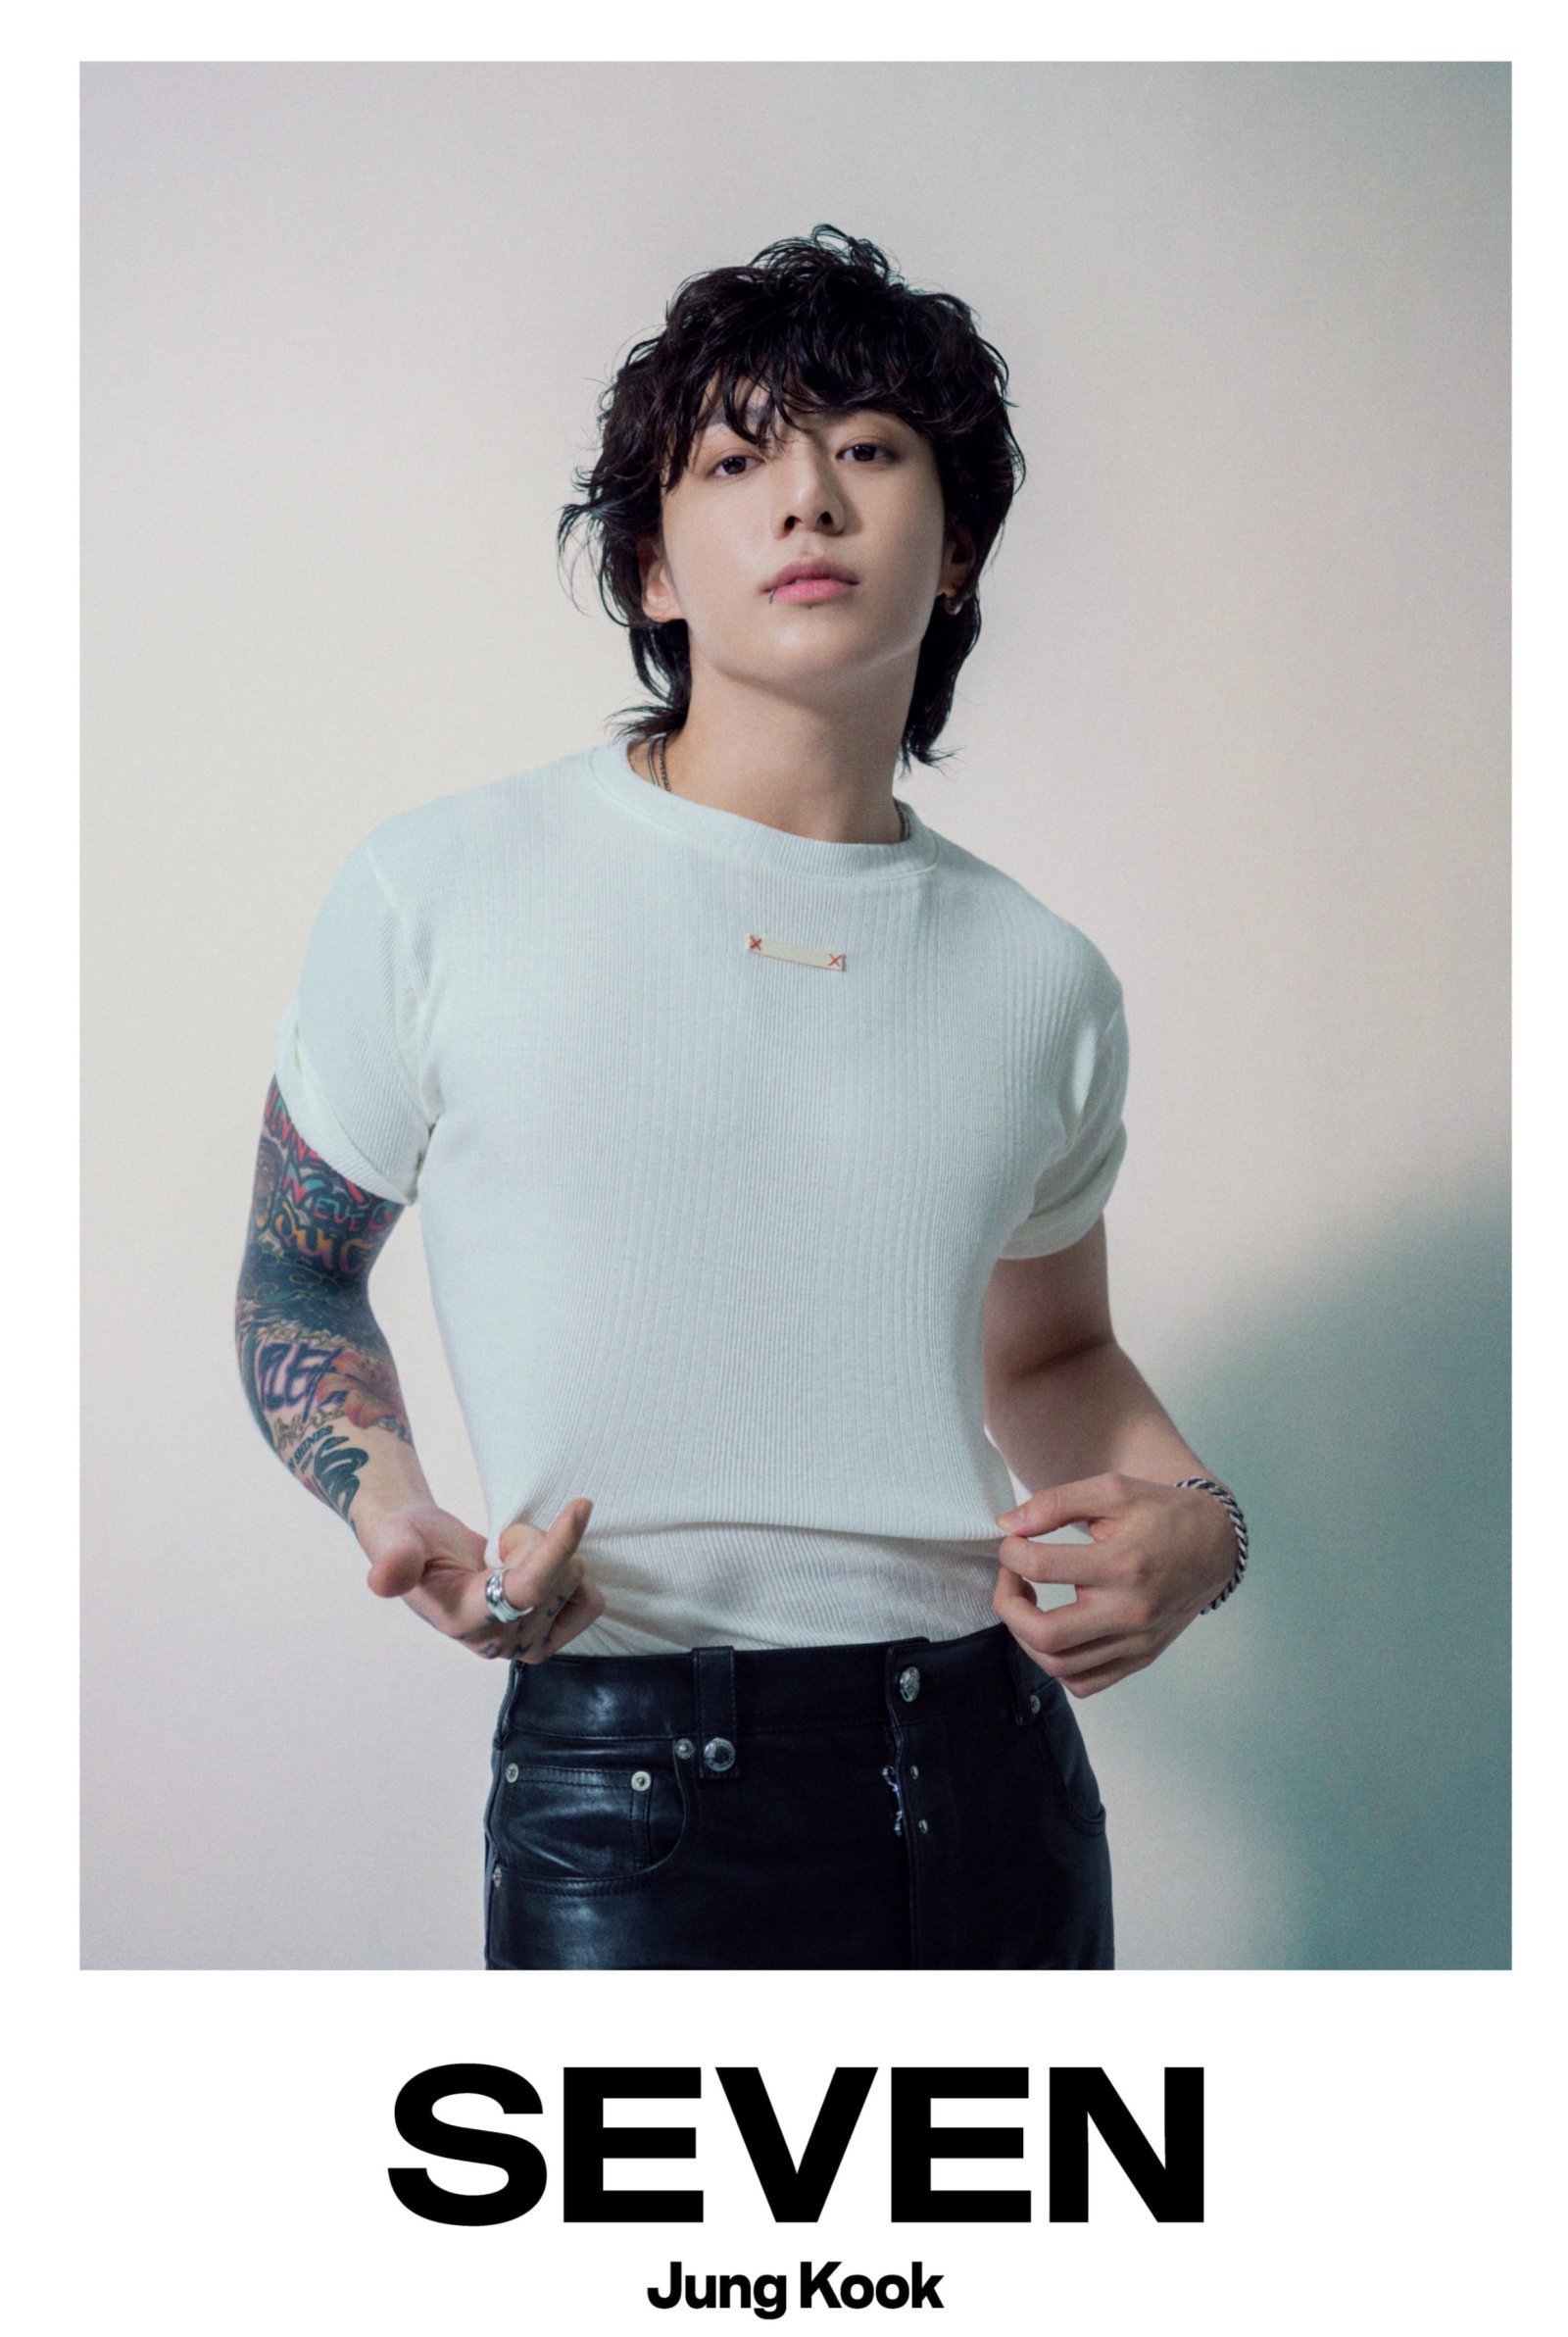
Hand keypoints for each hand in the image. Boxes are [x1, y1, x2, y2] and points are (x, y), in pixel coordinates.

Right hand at [360, 1496, 604, 1662]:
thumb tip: (380, 1580)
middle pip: (559, 1577)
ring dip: (551, 1556)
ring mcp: (524, 1644)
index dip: (557, 1546)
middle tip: (498, 1544)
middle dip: (536, 1542)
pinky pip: (589, 1602)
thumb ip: (395, 1559)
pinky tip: (537, 1570)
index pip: (527, 1588)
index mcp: (464, 1621)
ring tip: (509, 1557)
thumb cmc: (409, 1541)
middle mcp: (497, 1642)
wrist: (421, 1552)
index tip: (581, 1505)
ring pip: (577, 1583)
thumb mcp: (396, 1541)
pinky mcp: (546, 1636)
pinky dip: (572, 1575)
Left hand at [992, 1471, 1235, 1696]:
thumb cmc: (1161, 1513)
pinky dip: (1056, 1664)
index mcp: (1123, 1563)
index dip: (1011, 1552)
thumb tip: (1007, 1525)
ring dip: (1025, 1635)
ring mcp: (1137, 1642)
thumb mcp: (1112, 1490)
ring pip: (1059, 1666)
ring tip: (1028, 1601)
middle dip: (1007, 1605)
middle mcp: (1131, 1611)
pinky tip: (1054, 1630)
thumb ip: (1056, 1503)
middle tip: (1010, 1577)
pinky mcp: (1140, 1658)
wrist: (1215, 1544)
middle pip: (1044, 1634)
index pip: (1041, 1567)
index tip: (1012, 1540)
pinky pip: (1085, 1684)